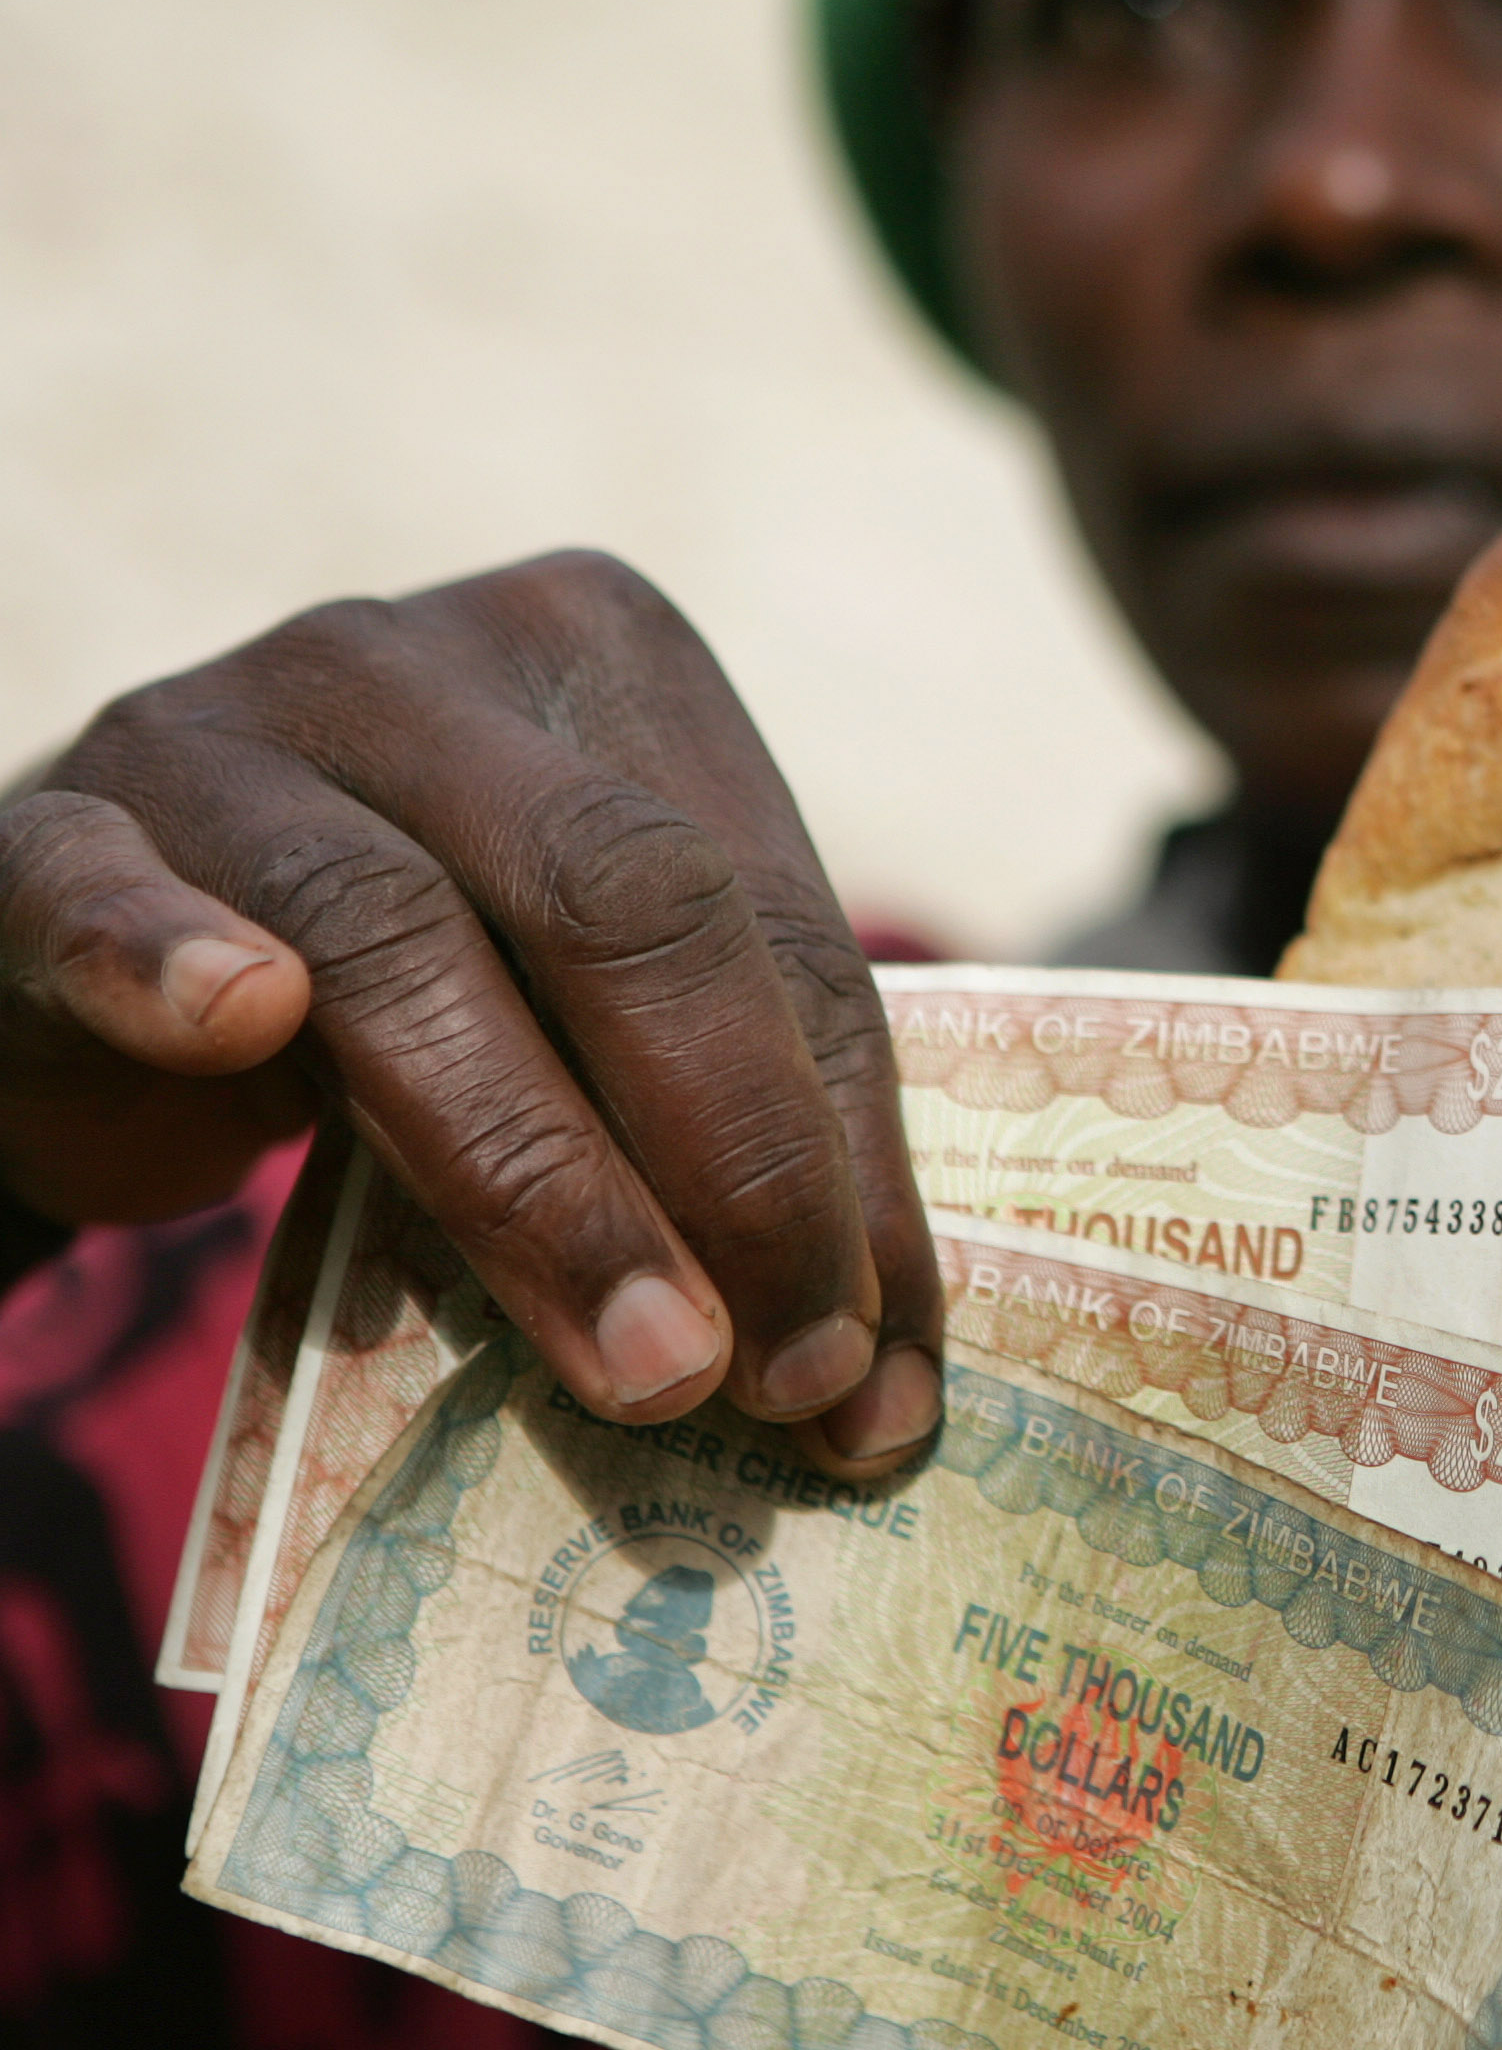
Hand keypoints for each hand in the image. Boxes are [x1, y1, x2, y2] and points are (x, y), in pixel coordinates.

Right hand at [0, 551, 940, 1472]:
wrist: (94, 948)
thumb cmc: (406, 991)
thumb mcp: (580, 1028)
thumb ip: (723, 1144)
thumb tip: (871, 1387)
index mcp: (609, 664)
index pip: (776, 920)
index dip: (843, 1155)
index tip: (873, 1367)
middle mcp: (431, 662)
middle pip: (624, 900)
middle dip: (727, 1159)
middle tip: (766, 1372)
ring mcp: (232, 728)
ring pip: (399, 936)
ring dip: (538, 1175)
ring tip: (638, 1362)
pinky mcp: (54, 832)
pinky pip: (105, 889)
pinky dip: (168, 959)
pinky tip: (234, 1026)